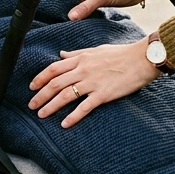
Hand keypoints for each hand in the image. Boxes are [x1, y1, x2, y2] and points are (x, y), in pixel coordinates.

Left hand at [27, 38, 159, 126]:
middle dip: (40, 95)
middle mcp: (83, 70)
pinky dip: (73, 116)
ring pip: (65, 96)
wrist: (142, 59)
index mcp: (81, 58)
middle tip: (32, 105)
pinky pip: (84, 107)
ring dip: (51, 106)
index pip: (54, 68)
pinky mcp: (103, 94)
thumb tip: (61, 54)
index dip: (40, 78)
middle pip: (55, 83)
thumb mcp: (96, 49)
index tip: (32, 87)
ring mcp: (93, 82)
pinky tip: (65, 124)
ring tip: (42, 115)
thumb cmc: (122, 53)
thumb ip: (77, 54)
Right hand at [54, 0, 172, 19]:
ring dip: (71, 11)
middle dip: (62, 6)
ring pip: (74, 3)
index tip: (50, 9)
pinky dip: (80, 14)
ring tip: (66, 22)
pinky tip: (77, 21)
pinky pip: (82, 8)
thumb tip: (70, 16)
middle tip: (57, 19)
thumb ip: (85, 7)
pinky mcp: (95, 1)